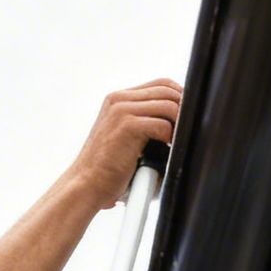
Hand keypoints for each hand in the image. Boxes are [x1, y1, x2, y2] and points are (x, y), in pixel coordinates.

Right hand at [66, 79, 181, 211]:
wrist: (85, 186)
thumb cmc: (104, 170)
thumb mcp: (122, 138)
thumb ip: (141, 122)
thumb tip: (173, 121)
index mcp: (118, 100)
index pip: (159, 84)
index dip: (178, 96)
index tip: (185, 116)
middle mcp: (119, 100)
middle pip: (167, 90)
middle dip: (182, 109)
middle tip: (184, 131)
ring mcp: (122, 110)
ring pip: (168, 105)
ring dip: (177, 125)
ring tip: (173, 143)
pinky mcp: (127, 126)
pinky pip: (162, 125)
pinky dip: (169, 138)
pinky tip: (164, 151)